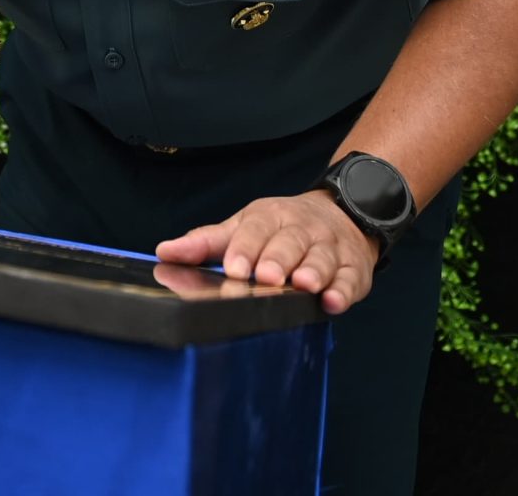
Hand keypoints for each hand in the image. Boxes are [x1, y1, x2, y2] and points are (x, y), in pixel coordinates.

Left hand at [155, 191, 378, 314]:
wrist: (339, 215)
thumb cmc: (281, 228)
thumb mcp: (243, 227)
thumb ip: (207, 243)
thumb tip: (165, 252)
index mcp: (270, 217)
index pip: (256, 230)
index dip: (245, 248)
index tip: (234, 267)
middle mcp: (302, 229)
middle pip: (290, 242)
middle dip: (278, 259)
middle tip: (267, 276)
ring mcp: (330, 248)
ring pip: (321, 258)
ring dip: (313, 272)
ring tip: (303, 285)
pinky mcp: (353, 269)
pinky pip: (349, 280)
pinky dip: (343, 291)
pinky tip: (332, 302)